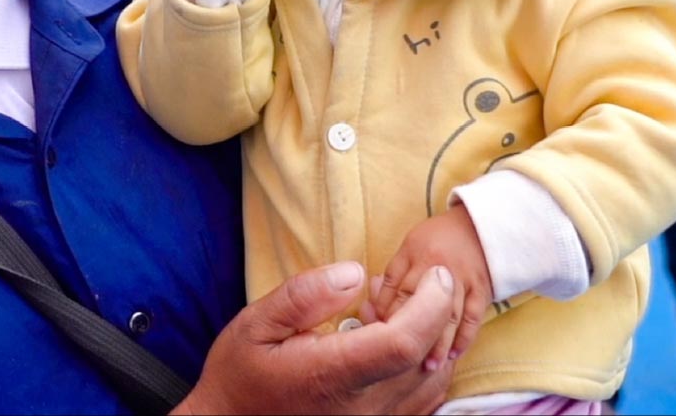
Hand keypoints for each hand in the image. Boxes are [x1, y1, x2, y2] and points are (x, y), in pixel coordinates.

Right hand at [176, 261, 458, 414]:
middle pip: (426, 359)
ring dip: (430, 339)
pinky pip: (424, 400)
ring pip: (431, 381)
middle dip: (431, 313)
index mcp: (330, 375)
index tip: (434, 274)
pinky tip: (393, 341)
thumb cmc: (241, 373)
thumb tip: (356, 273)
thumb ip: (304, 296)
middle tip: (394, 287)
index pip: (403, 343)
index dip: (431, 305)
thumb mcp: (256, 323)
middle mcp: (361, 408)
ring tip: (387, 313)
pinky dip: (424, 365)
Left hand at [374, 205, 492, 369]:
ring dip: (437, 342)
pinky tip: (453, 355)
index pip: (395, 285)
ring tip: (426, 366)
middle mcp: (437, 264)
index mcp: (414, 252)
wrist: (481, 227)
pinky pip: (473, 317)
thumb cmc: (438, 240)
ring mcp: (462, 278)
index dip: (384, 312)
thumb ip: (394, 274)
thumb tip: (375, 308)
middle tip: (397, 359)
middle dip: (407, 329)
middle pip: (419, 300)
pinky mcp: (482, 289)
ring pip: (447, 314)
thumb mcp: (410, 246)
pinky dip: (464, 338)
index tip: (376, 335)